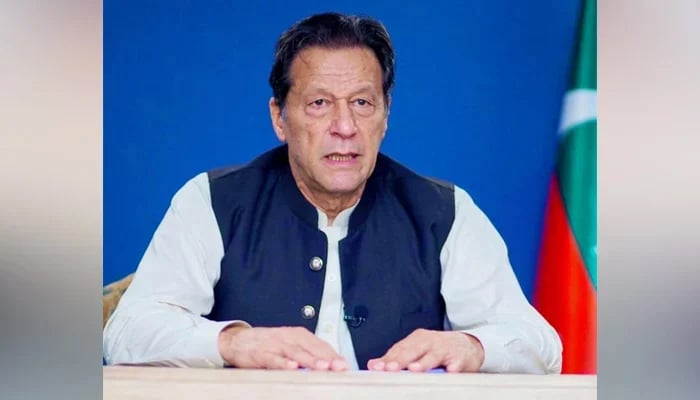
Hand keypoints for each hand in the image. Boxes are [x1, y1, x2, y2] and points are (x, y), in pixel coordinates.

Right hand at [218, 325, 348, 370]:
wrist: (239, 341)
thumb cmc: (268, 344)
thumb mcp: (290, 345)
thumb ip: (307, 353)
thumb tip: (329, 365)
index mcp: (298, 334)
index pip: (320, 344)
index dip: (333, 355)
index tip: (344, 365)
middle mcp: (289, 337)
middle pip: (311, 347)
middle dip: (326, 358)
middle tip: (338, 367)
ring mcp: (275, 344)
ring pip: (296, 352)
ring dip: (309, 360)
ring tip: (322, 367)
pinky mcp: (262, 353)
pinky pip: (274, 358)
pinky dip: (283, 362)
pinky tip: (292, 367)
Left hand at [367, 329, 483, 372]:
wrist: (467, 345)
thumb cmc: (437, 349)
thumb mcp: (416, 350)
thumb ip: (396, 357)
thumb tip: (373, 365)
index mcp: (417, 339)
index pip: (399, 349)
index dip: (388, 359)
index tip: (377, 368)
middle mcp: (430, 341)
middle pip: (414, 350)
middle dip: (402, 360)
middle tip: (391, 368)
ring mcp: (445, 349)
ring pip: (433, 356)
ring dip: (424, 362)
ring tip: (414, 369)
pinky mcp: (460, 357)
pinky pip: (456, 363)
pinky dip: (453, 367)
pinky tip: (449, 371)